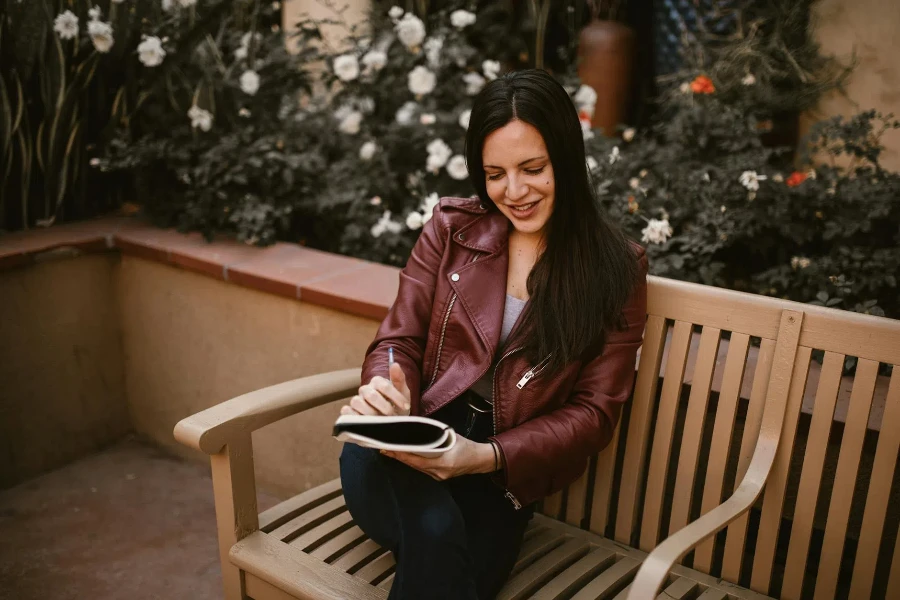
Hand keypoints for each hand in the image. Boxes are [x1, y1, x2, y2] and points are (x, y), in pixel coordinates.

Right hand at [341, 362, 411, 416]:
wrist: (392, 423)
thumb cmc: (397, 407)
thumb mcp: (403, 394)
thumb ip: (399, 379)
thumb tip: (395, 364)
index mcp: (377, 382)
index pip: (383, 385)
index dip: (395, 396)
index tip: (406, 406)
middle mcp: (365, 390)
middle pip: (371, 395)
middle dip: (384, 407)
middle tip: (392, 415)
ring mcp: (357, 401)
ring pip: (356, 402)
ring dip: (370, 413)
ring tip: (380, 421)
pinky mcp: (349, 412)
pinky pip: (346, 411)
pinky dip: (354, 417)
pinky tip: (367, 423)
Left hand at [381, 436, 497, 479]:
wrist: (479, 460)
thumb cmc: (465, 445)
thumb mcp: (450, 435)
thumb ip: (434, 434)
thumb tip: (417, 429)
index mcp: (443, 461)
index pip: (417, 459)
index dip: (402, 454)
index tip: (389, 448)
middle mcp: (439, 471)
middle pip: (413, 465)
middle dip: (398, 456)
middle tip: (384, 449)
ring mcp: (438, 476)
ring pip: (416, 468)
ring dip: (404, 460)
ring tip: (390, 452)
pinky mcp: (438, 477)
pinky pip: (422, 470)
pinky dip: (412, 463)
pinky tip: (405, 457)